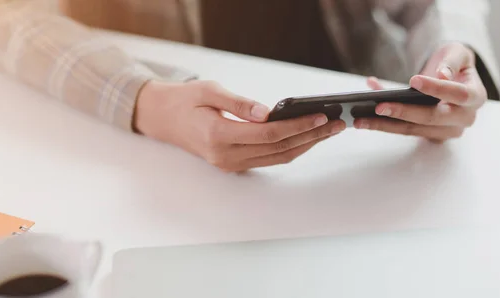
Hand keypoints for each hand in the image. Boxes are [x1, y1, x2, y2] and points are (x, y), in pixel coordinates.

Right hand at [134, 80, 345, 171]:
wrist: (162, 119)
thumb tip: (268, 112)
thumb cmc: (184, 101)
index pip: (270, 135)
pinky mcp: (234, 164)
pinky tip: (306, 137)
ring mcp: (230, 164)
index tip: (321, 116)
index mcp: (219, 136)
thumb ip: (239, 104)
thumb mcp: (209, 91)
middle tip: (337, 124)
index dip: (298, 126)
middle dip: (312, 136)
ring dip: (306, 145)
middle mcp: (226, 156)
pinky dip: (291, 148)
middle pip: (280, 149)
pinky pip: (269, 159)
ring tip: (328, 130)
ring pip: (278, 158)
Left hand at [354, 42, 487, 141]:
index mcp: (475, 97)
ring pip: (414, 130)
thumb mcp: (457, 53)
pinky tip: (363, 116)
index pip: (459, 95)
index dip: (437, 89)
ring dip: (385, 125)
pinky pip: (404, 130)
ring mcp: (445, 130)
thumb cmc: (454, 63)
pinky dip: (383, 123)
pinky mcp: (428, 135)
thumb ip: (451, 62)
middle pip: (432, 119)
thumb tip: (443, 75)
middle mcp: (463, 118)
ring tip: (361, 119)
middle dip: (403, 112)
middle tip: (379, 106)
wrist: (452, 76)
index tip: (414, 81)